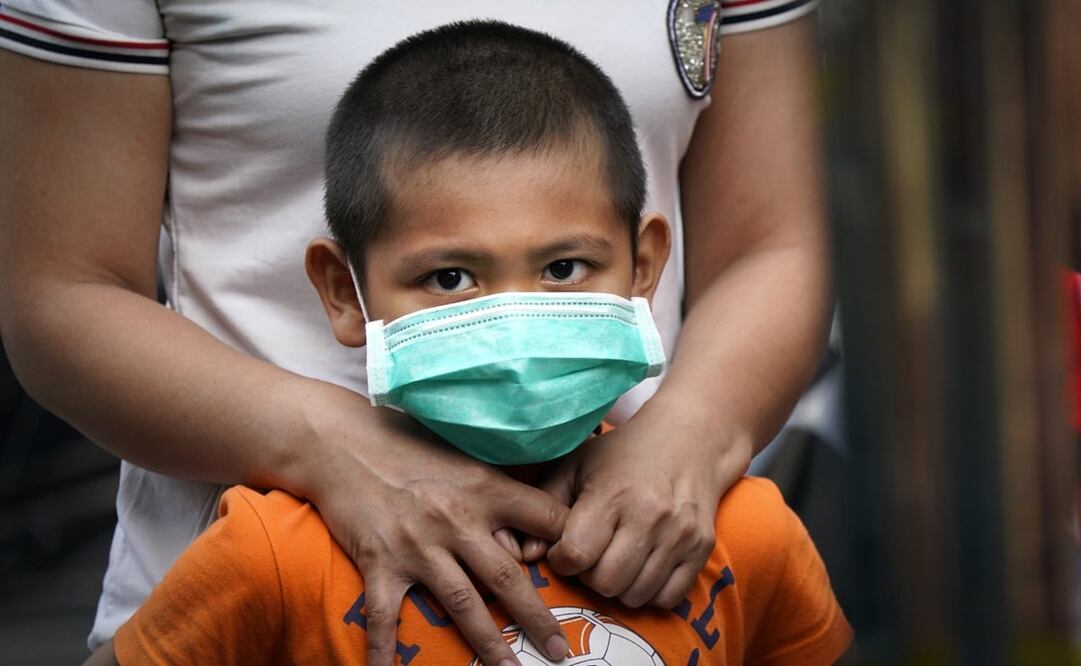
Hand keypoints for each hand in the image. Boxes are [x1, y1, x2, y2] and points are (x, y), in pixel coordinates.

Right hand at [295, 388, 570, 665]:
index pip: (543, 516)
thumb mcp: (461, 452)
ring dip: (488, 643)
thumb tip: (527, 524)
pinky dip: (385, 651)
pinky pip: (385, 616)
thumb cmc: (404, 441)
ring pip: (462, 603)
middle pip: (507, 578)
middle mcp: (456, 520)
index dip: (567, 539)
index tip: (586, 564)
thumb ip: (495, 485)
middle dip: (536, 618)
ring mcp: (417, 546)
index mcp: (483, 488)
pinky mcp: (380, 562)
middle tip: (559, 652)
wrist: (340, 442)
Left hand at [524, 393, 750, 608]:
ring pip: (636, 595)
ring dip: (619, 586)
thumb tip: (526, 554)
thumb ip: (544, 508)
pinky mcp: (701, 548)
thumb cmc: (621, 455)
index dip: (562, 560)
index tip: (564, 549)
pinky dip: (649, 592)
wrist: (688, 440)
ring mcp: (680, 534)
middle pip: (606, 582)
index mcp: (612, 494)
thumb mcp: (576, 466)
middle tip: (591, 557)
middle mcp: (650, 516)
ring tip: (615, 559)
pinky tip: (641, 566)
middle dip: (589, 577)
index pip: (576, 554)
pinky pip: (667, 598)